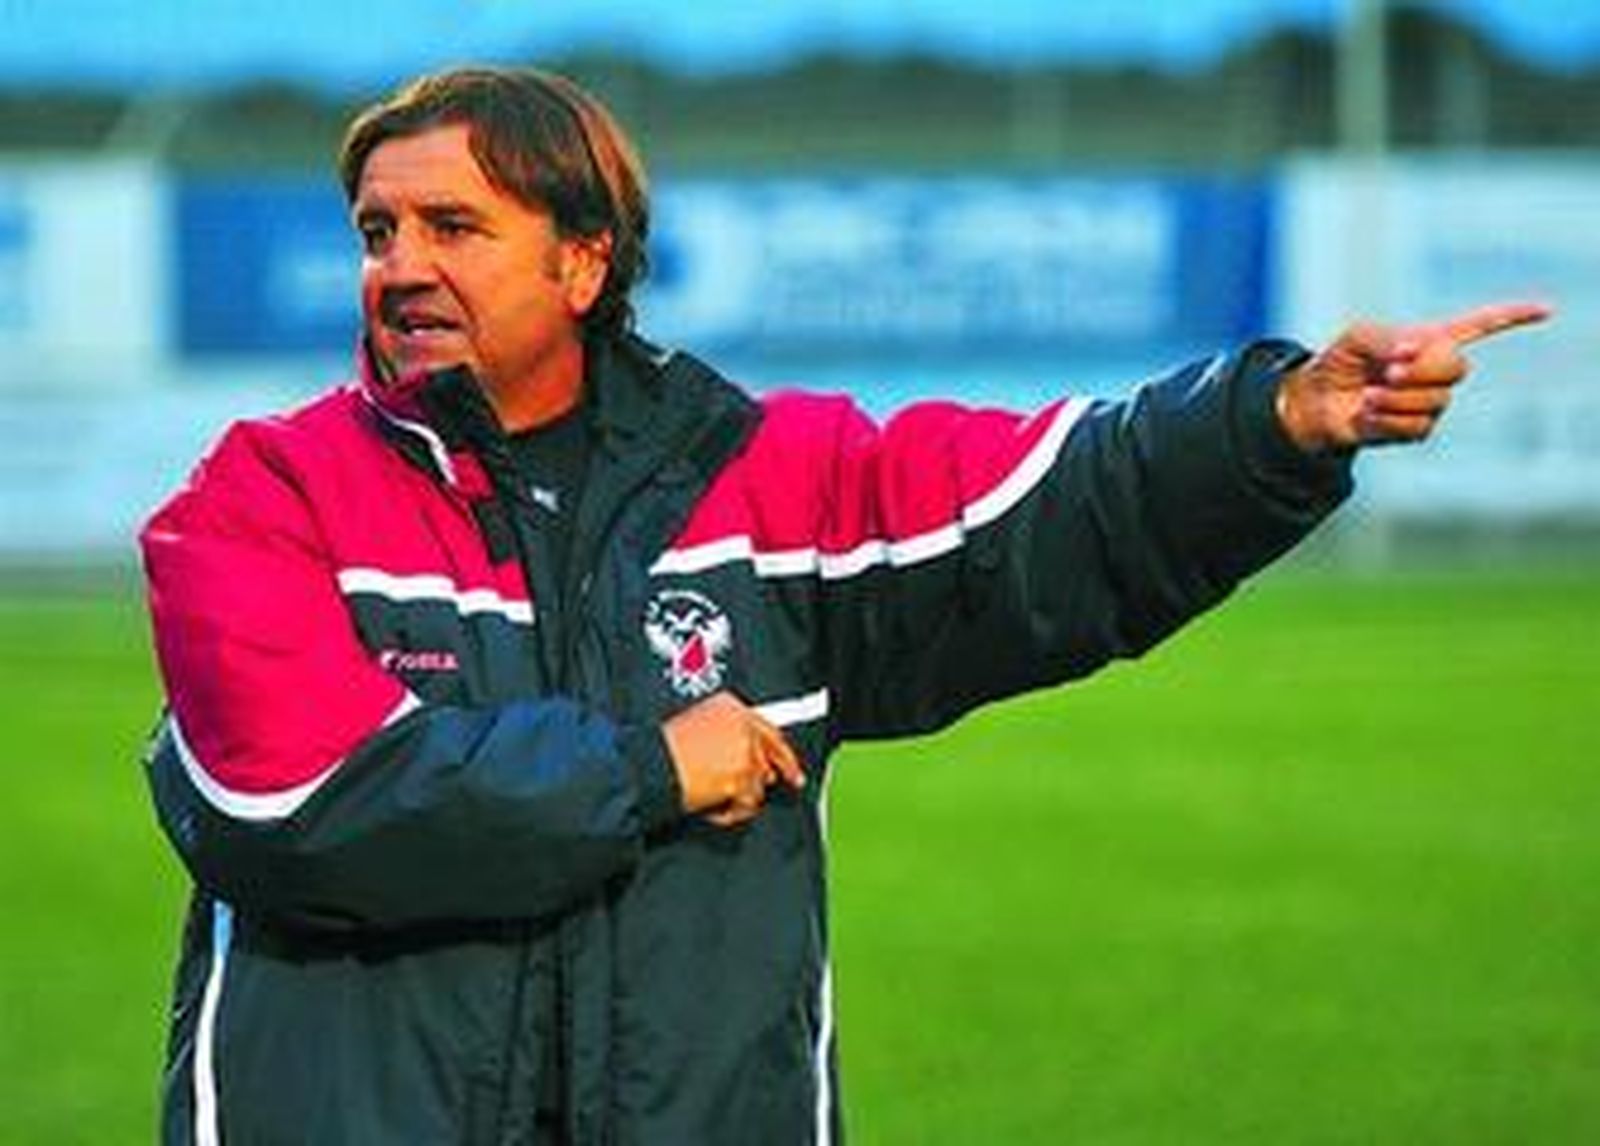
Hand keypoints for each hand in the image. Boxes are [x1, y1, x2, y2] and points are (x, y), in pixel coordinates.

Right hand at [661, 691, 805, 827]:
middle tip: (747, 791)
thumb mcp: (698, 729)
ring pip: (757, 786)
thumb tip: (753, 762)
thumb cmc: (662, 750)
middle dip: (759, 780)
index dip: (784, 756)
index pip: (770, 732)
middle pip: (768, 760)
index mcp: (731, 706)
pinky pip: (747, 805)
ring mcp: (745, 752)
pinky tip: (710, 807)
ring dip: (736, 798)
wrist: (647, 766)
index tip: (793, 772)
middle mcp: (743, 725)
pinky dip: (729, 812)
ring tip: (710, 796)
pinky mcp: (741, 778)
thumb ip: (730, 738)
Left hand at [1275, 301, 1551, 452]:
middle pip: (1457, 368)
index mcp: (1431, 340)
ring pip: (1435, 401)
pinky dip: (1387, 418)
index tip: (1544, 311)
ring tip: (1370, 393)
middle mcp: (1437, 371)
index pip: (1480, 325)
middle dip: (1421, 368)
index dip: (1511, 317)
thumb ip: (1386, 337)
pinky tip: (1368, 411)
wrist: (1315, 402)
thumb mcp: (1357, 337)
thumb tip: (1412, 352)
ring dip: (1396, 397)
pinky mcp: (1416, 430)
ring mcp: (1430, 402)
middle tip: (1388, 370)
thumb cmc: (1340, 363)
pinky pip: (1416, 425)